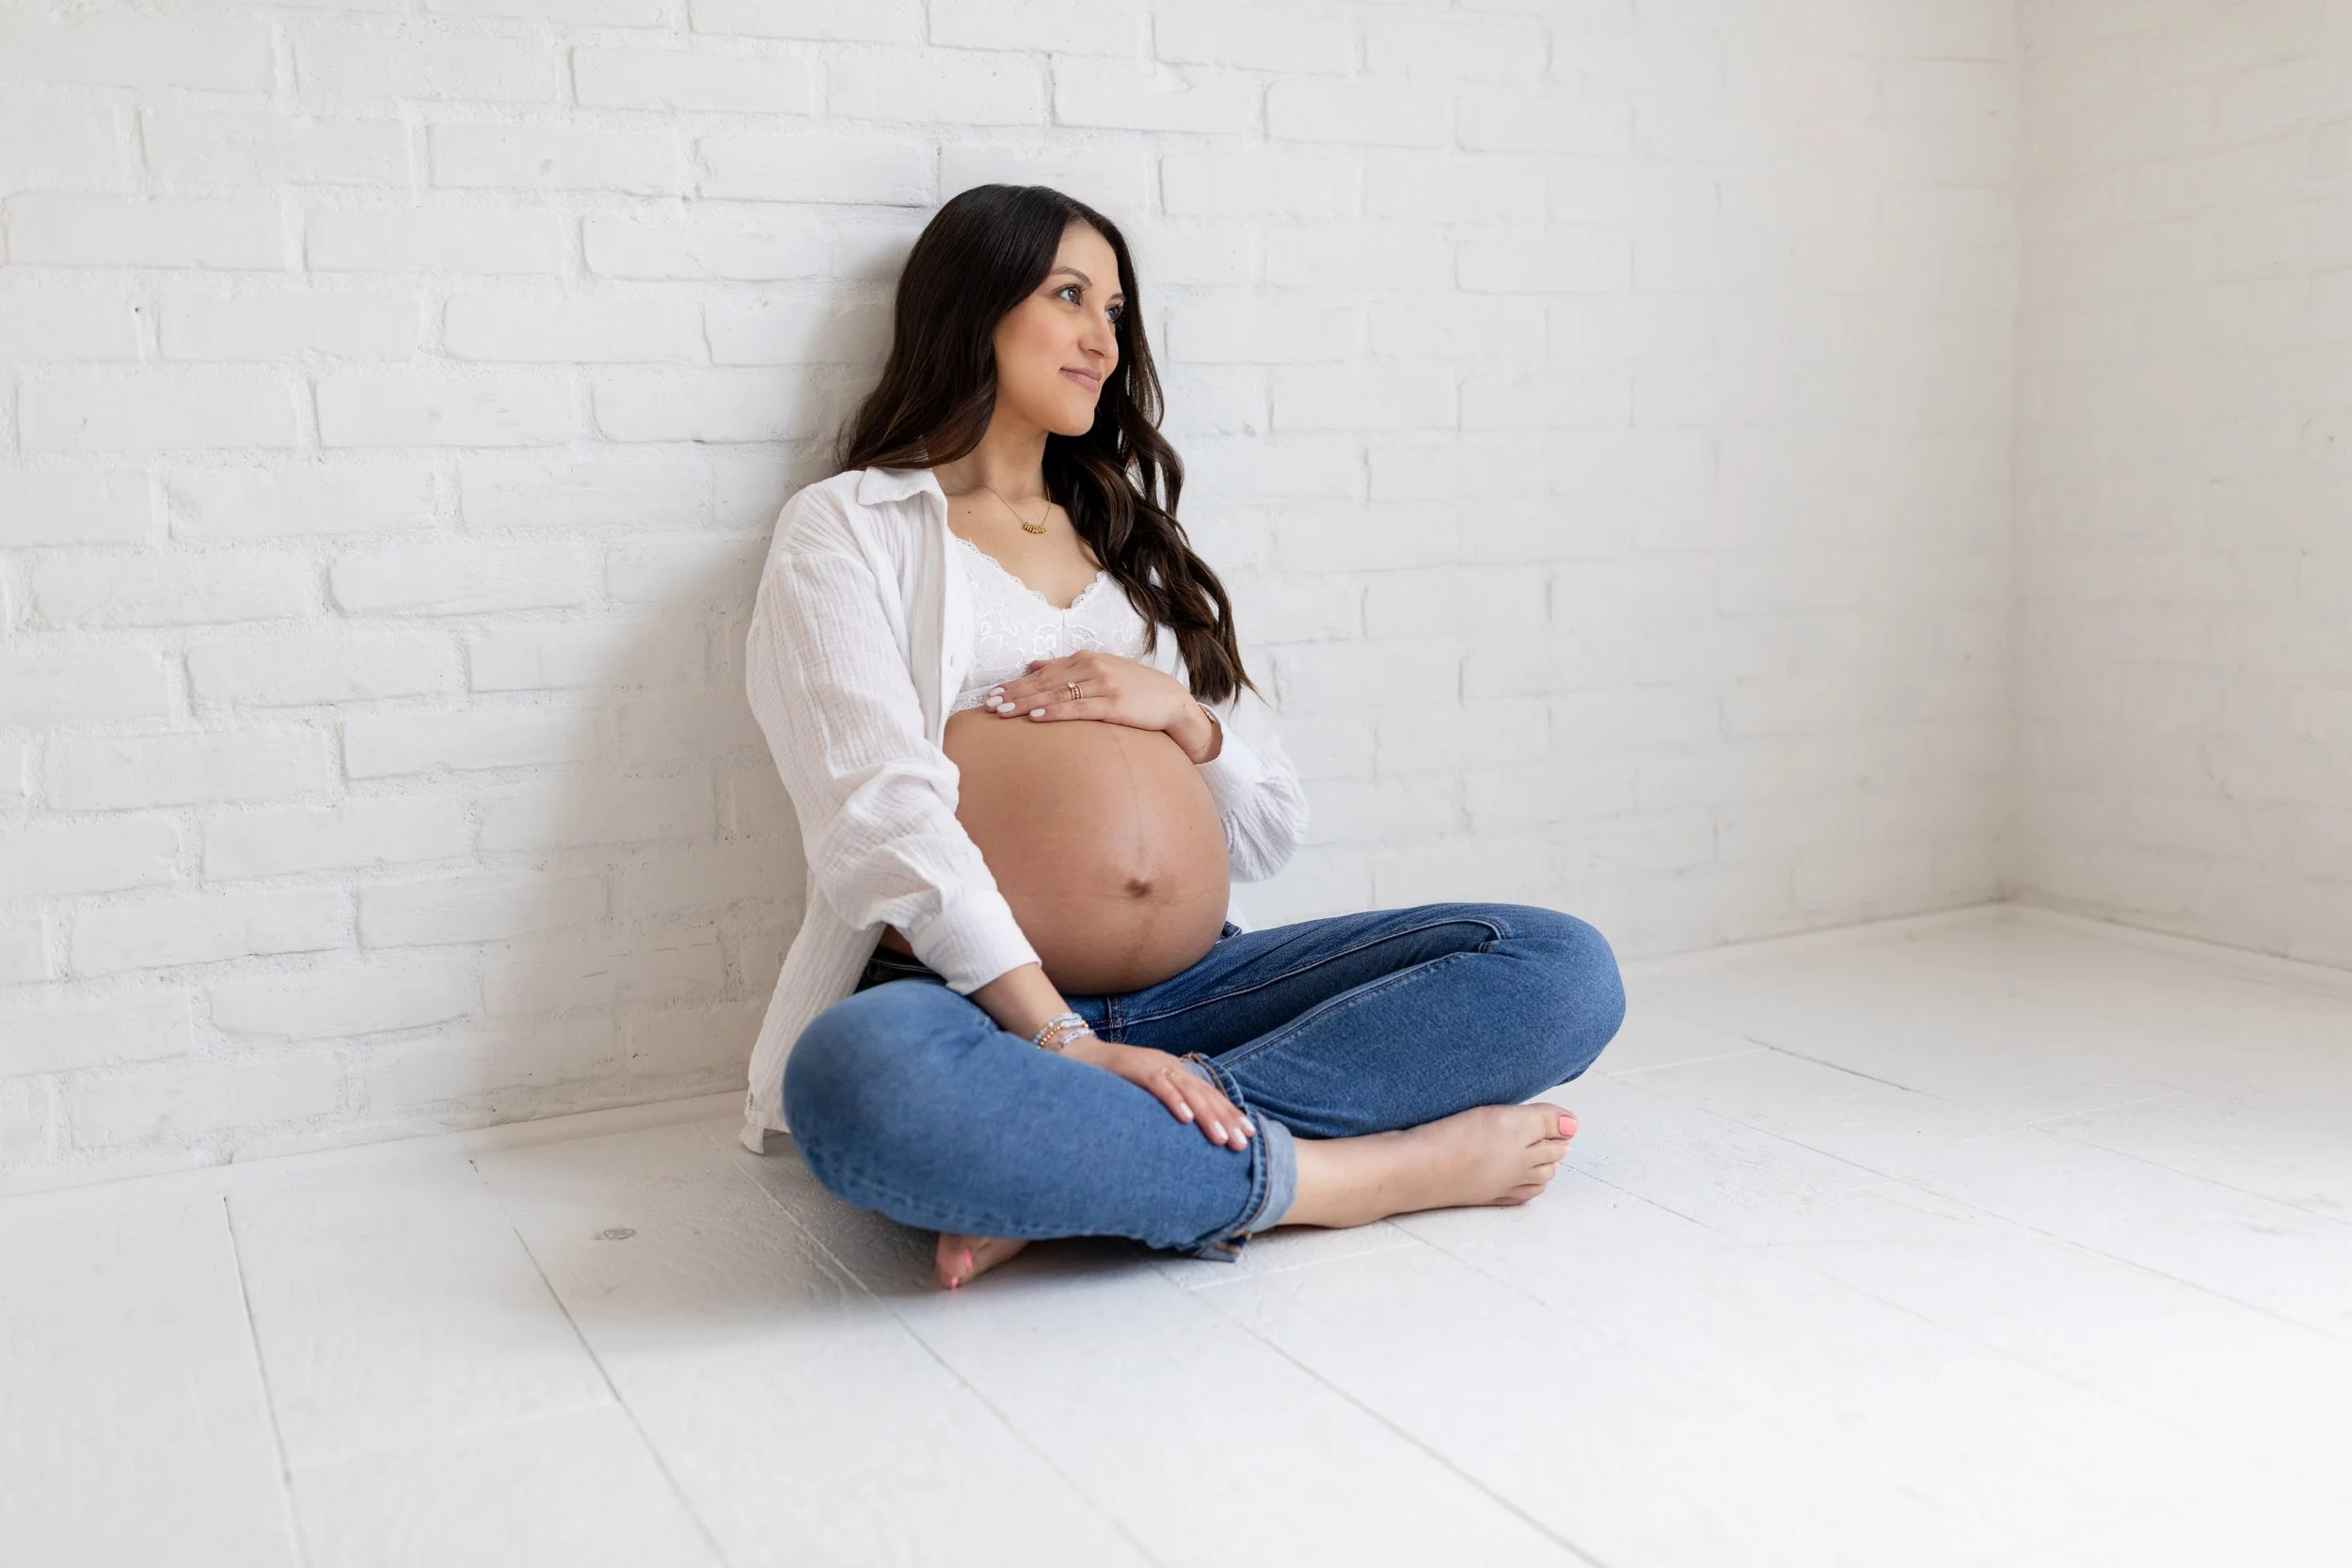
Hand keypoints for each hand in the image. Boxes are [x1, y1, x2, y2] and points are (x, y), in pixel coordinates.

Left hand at [982, 651, 1213, 758]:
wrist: (1171, 701)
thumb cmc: (1134, 689)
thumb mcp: (1101, 671)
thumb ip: (1067, 668)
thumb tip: (1034, 665)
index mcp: (1086, 659)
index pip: (1043, 673)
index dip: (1016, 684)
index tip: (993, 694)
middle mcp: (1092, 668)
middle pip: (1045, 683)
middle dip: (1015, 694)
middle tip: (989, 705)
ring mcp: (1103, 685)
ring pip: (1056, 695)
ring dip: (1027, 704)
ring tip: (1003, 712)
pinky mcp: (1114, 704)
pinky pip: (1078, 708)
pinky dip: (1055, 712)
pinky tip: (1036, 718)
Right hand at [1089, 1039, 1254, 1149]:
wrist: (1074, 1054)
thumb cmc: (1110, 1079)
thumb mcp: (1142, 1093)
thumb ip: (1163, 1105)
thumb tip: (1184, 1132)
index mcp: (1174, 1072)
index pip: (1208, 1095)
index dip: (1228, 1114)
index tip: (1247, 1136)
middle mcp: (1169, 1066)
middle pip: (1204, 1094)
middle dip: (1225, 1119)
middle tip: (1241, 1143)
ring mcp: (1152, 1064)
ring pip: (1187, 1091)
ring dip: (1206, 1115)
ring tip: (1221, 1137)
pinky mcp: (1133, 1066)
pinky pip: (1157, 1084)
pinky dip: (1173, 1100)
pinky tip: (1185, 1117)